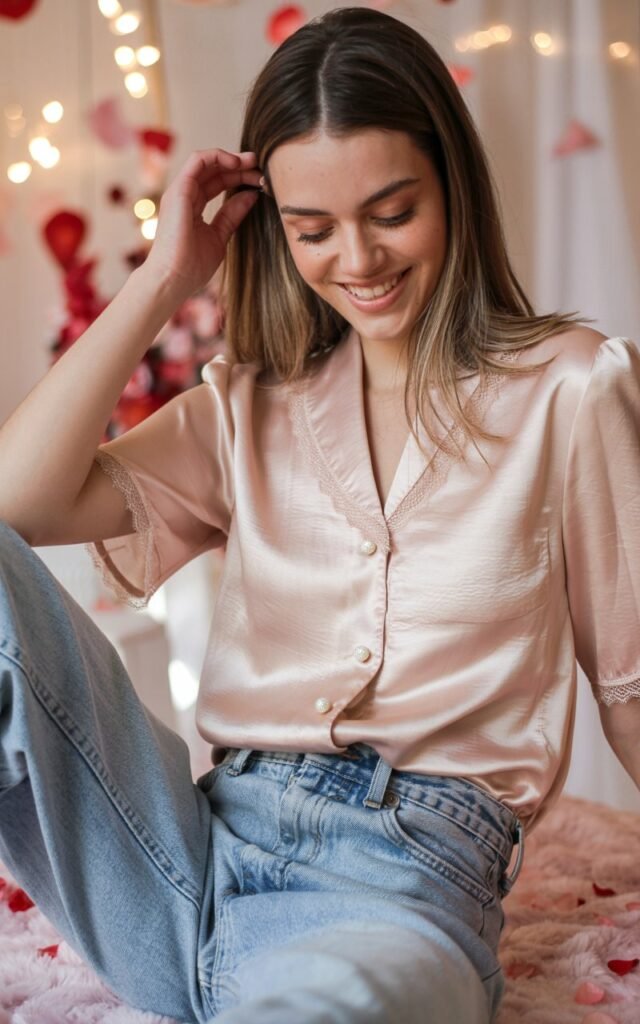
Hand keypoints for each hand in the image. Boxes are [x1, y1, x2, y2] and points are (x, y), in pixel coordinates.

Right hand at [140, 148, 261, 304]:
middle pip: (214, 171)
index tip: (260, 181)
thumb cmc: (191, 266)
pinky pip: (198, 161)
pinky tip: (237, 163)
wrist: (173, 279)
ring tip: (253, 162)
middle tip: (261, 167)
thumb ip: (232, 214)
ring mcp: (180, 191)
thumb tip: (251, 195)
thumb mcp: (219, 236)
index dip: (239, 178)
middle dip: (239, 166)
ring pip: (207, 162)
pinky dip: (218, 156)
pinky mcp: (179, 190)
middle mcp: (185, 195)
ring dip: (232, 159)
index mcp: (193, 206)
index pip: (217, 183)